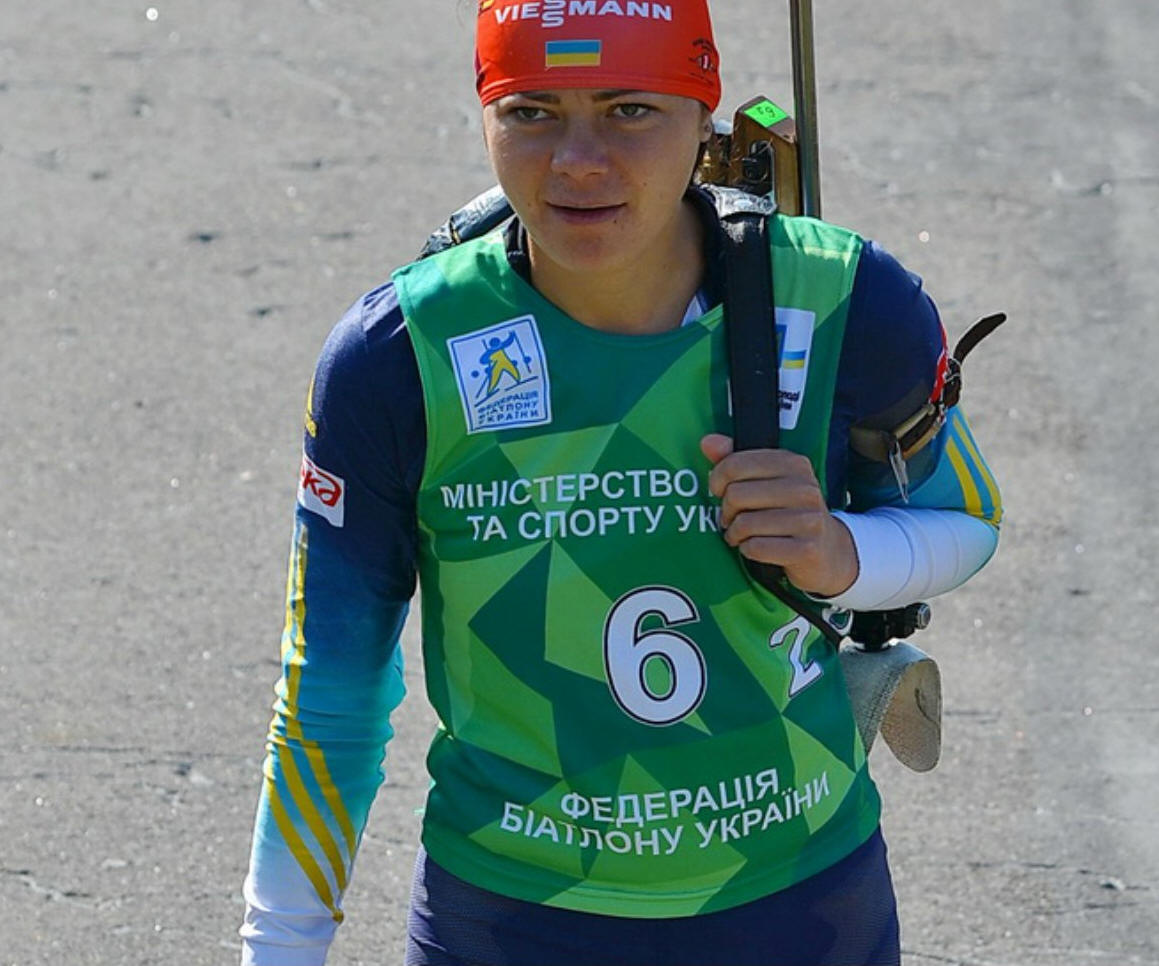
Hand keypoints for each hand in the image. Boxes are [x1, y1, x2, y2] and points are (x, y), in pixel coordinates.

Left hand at [700, 433, 858, 596]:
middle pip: (736, 494)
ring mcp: (809, 520)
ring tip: (741, 534)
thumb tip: (708, 442)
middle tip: (731, 517)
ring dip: (735, 533)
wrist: (828, 550)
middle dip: (726, 510)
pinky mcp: (806, 549)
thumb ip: (737, 461)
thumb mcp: (768, 481)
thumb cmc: (788, 512)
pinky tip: (755, 547)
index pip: (737, 464)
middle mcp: (805, 488)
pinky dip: (747, 550)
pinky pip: (756, 548)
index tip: (719, 490)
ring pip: (745, 524)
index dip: (717, 479)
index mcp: (794, 464)